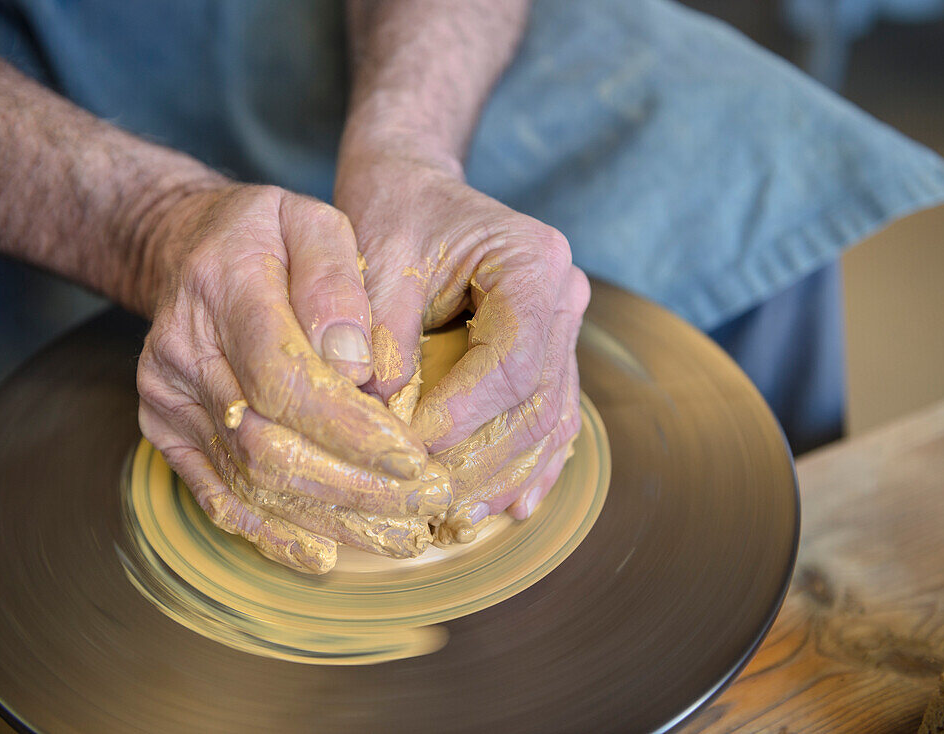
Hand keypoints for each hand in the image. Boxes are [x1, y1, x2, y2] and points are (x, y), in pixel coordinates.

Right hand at [135, 184, 451, 571]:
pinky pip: (216, 494)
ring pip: (248, 480)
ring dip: (328, 518)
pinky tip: (321, 555)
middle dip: (355, 486)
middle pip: (268, 443)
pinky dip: (269, 532)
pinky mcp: (166, 431)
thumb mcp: (313, 222)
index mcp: (222, 288)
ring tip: (397, 538)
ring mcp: (168, 398)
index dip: (352, 429)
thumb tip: (356, 365)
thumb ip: (336, 282)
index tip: (415, 459)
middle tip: (426, 505)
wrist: (185, 247)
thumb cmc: (267, 235)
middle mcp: (183, 351)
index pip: (286, 378)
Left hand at [334, 153, 589, 543]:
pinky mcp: (548, 352)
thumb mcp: (379, 258)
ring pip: (548, 417)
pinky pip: (548, 415)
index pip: (511, 360)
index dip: (464, 415)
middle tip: (434, 502)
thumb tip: (383, 408)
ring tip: (464, 519)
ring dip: (508, 474)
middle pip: (537, 399)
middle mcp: (564, 295)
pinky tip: (510, 506)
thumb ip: (383, 329)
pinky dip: (527, 463)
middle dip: (485, 459)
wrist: (415, 188)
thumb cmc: (396, 212)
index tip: (410, 446)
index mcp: (533, 262)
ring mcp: (563, 326)